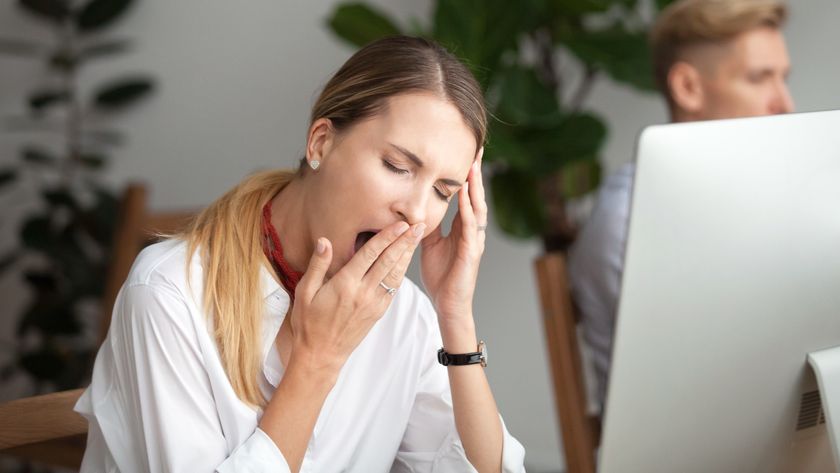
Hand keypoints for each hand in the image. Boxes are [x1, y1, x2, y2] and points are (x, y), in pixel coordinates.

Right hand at [288, 221, 424, 373]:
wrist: (321, 354)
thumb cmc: (309, 323)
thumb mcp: (304, 292)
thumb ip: (318, 265)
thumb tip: (325, 241)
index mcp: (345, 284)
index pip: (371, 254)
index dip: (387, 237)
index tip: (400, 223)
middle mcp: (363, 293)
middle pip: (389, 261)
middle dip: (405, 241)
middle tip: (419, 225)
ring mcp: (373, 303)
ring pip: (395, 274)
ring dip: (407, 254)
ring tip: (417, 238)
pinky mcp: (378, 312)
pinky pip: (393, 288)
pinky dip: (402, 272)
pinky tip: (406, 261)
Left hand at [420, 147, 485, 324]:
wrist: (448, 304)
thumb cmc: (441, 276)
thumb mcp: (429, 244)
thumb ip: (426, 225)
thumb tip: (415, 208)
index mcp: (462, 228)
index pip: (466, 196)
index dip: (466, 175)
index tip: (466, 153)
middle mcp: (472, 231)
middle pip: (476, 195)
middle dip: (476, 172)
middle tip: (477, 149)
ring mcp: (474, 241)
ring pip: (478, 207)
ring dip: (475, 187)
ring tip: (474, 166)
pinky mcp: (471, 252)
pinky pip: (470, 228)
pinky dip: (469, 211)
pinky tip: (466, 197)